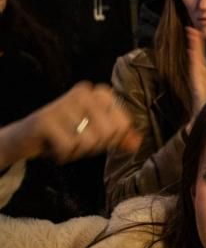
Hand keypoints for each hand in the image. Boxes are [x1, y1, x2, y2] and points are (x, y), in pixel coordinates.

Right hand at [0, 82, 139, 166]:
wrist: (26, 137)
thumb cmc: (67, 133)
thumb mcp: (97, 133)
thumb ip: (119, 136)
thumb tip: (137, 143)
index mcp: (101, 93)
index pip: (124, 124)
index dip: (111, 139)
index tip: (92, 136)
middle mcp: (85, 92)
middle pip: (108, 133)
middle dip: (93, 147)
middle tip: (76, 142)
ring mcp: (65, 103)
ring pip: (89, 141)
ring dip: (77, 152)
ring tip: (64, 143)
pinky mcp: (46, 119)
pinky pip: (68, 147)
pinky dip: (62, 155)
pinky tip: (53, 148)